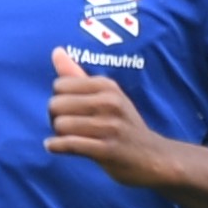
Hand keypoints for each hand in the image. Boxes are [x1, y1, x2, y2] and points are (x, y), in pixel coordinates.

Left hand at [42, 49, 172, 186]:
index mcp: (107, 86)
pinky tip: (55, 147)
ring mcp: (110, 126)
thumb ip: (77, 75)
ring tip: (67, 138)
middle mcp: (109, 102)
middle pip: (56, 104)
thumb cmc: (124, 125)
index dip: (58, 99)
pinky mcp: (107, 150)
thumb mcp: (107, 95)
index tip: (68, 110)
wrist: (153, 156)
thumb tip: (56, 51)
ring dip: (58, 134)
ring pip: (60, 125)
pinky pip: (70, 144)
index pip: (60, 85)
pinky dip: (57, 147)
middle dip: (54, 117)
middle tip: (66, 126)